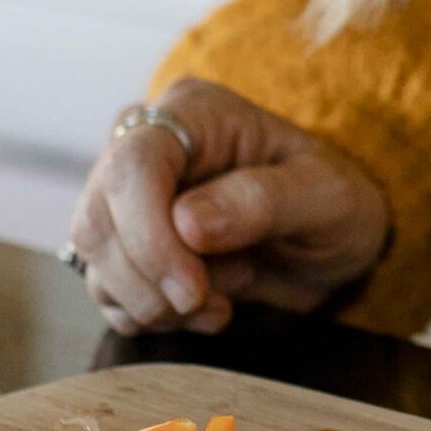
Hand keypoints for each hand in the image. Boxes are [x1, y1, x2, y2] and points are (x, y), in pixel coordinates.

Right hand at [66, 77, 389, 334]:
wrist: (332, 241)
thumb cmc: (334, 203)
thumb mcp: (325, 196)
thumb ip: (262, 201)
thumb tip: (186, 223)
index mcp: (194, 113)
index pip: (134, 163)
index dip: (149, 234)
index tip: (192, 289)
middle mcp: (147, 147)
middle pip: (99, 217)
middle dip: (151, 278)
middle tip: (214, 301)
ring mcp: (129, 198)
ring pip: (96, 259)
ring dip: (155, 302)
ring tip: (225, 296)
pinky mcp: (126, 246)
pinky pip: (107, 292)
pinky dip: (152, 317)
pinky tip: (207, 308)